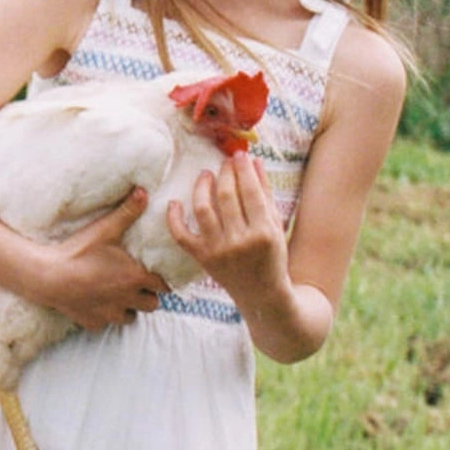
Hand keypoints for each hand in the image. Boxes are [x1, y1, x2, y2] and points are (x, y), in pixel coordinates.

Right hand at [31, 189, 168, 331]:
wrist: (48, 277)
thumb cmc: (78, 252)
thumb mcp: (105, 229)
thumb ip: (127, 212)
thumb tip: (144, 191)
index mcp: (135, 277)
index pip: (164, 285)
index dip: (160, 279)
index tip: (153, 273)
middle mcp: (128, 299)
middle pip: (152, 304)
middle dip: (148, 295)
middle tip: (137, 283)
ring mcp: (110, 314)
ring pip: (132, 317)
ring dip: (130, 308)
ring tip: (119, 294)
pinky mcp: (94, 323)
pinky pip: (107, 323)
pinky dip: (105, 315)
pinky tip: (96, 302)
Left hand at [165, 156, 288, 306]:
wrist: (261, 293)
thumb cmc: (272, 256)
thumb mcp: (275, 226)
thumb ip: (265, 194)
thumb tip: (254, 161)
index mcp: (263, 232)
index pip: (251, 192)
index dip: (244, 170)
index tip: (239, 155)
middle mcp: (240, 241)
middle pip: (226, 197)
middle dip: (225, 173)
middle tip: (225, 162)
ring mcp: (218, 251)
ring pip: (203, 210)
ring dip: (201, 187)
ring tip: (205, 174)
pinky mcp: (202, 259)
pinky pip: (181, 236)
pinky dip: (173, 219)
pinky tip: (174, 203)